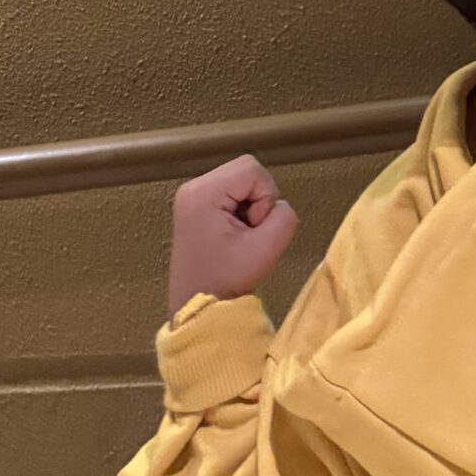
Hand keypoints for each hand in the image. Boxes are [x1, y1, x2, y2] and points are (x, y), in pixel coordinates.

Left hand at [166, 153, 299, 319]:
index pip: (253, 169)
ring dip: (250, 205)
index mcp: (203, 193)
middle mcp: (193, 187)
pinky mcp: (195, 205)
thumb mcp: (268, 248)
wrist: (198, 305)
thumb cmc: (226, 281)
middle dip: (257, 200)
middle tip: (247, 232)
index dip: (265, 197)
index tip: (251, 228)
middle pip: (246, 170)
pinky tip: (230, 234)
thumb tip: (277, 205)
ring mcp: (191, 195)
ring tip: (238, 235)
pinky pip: (231, 191)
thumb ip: (285, 216)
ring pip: (241, 180)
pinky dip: (240, 209)